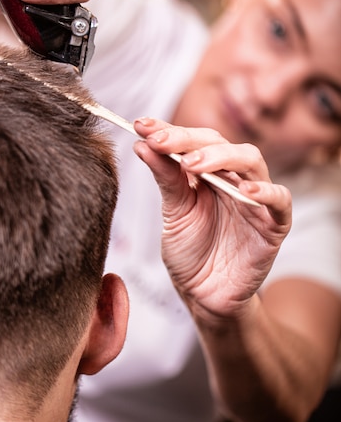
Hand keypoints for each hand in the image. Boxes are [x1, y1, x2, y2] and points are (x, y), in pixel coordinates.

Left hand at [133, 118, 291, 323]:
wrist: (204, 296)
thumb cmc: (190, 253)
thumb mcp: (174, 213)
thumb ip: (165, 179)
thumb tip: (142, 144)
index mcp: (208, 173)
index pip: (194, 141)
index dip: (169, 130)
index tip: (142, 126)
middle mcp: (233, 179)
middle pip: (221, 143)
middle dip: (189, 139)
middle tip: (161, 142)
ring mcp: (255, 199)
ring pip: (251, 160)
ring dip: (222, 156)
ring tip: (191, 163)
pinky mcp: (274, 224)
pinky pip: (280, 200)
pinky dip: (266, 191)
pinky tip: (244, 189)